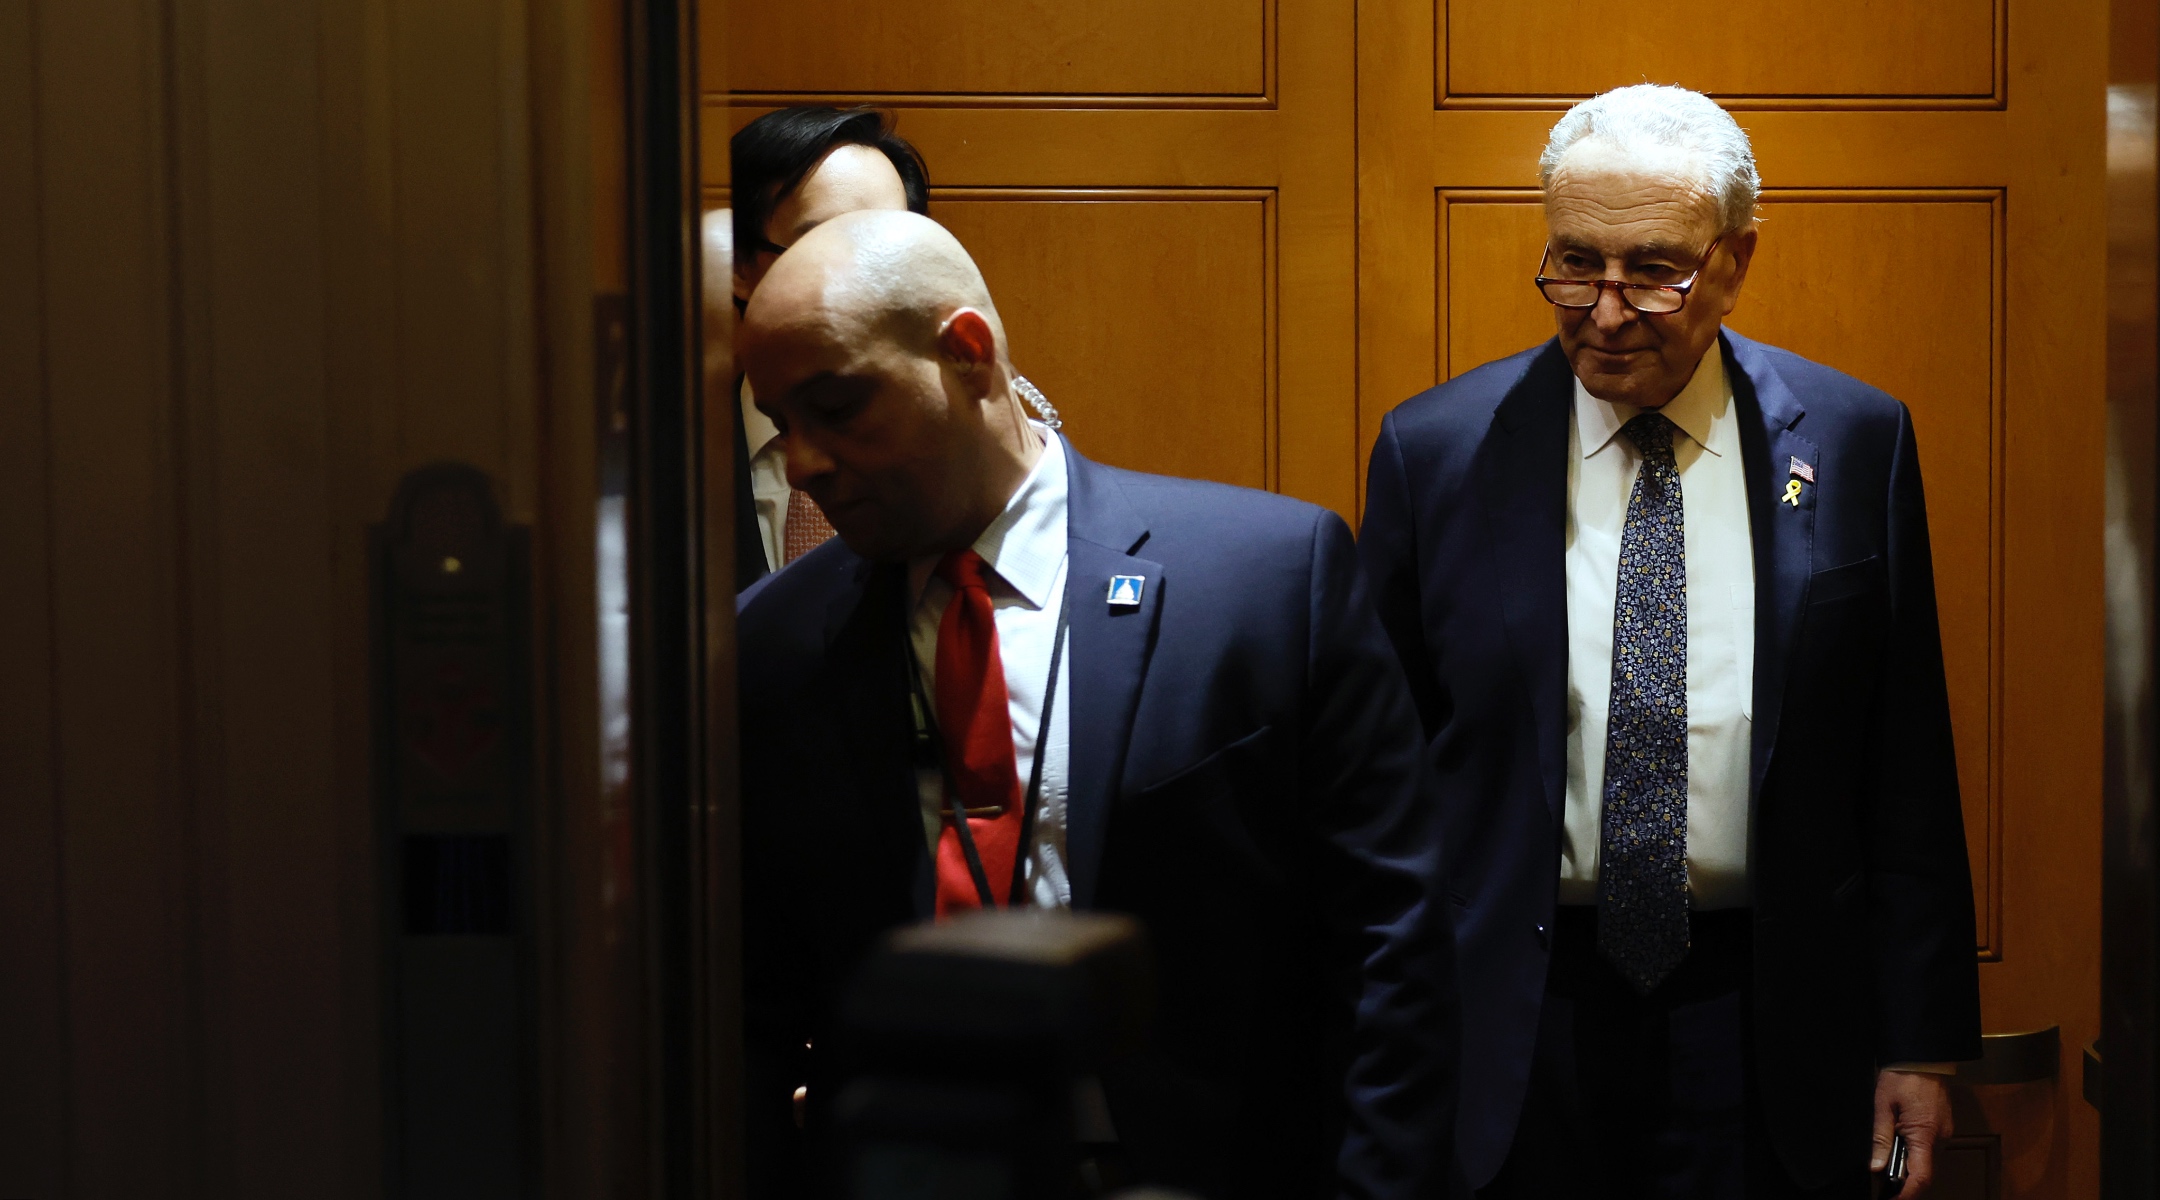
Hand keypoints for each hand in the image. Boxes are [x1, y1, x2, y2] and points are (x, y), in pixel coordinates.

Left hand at [1872, 1069, 1952, 1195]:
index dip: (1907, 1194)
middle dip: (1906, 1183)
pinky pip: (1931, 1149)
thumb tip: (1876, 1167)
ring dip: (1910, 1168)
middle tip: (1884, 1186)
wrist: (1923, 1055)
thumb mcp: (1883, 1106)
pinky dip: (1916, 1154)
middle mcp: (1940, 1137)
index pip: (1921, 1177)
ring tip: (1888, 1167)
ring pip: (1929, 1162)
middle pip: (1926, 1173)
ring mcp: (1945, 1132)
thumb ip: (1880, 1138)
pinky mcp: (1944, 1126)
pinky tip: (1900, 1148)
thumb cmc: (1902, 1077)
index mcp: (1925, 1134)